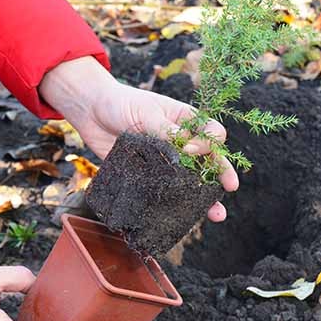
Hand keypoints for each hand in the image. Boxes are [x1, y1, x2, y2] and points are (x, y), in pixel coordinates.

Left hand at [39, 57, 238, 221]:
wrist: (90, 112)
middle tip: (230, 187)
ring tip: (215, 214)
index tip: (191, 150)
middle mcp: (180, 142)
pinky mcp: (148, 175)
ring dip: (203, 197)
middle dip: (221, 173)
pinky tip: (181, 217)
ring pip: (190, 180)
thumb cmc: (121, 103)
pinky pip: (165, 191)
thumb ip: (166, 131)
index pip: (211, 132)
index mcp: (185, 121)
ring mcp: (165, 160)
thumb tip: (187, 152)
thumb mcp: (146, 112)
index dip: (208, 143)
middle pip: (208, 159)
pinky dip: (174, 204)